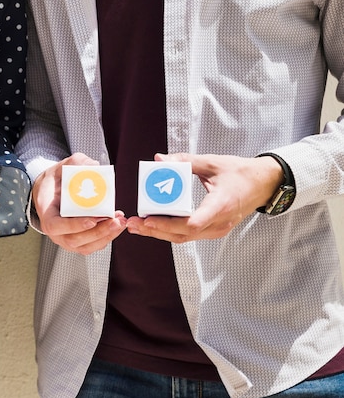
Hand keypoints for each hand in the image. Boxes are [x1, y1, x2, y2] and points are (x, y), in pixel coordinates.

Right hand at [33, 153, 126, 254]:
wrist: (51, 193)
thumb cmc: (55, 182)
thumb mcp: (62, 167)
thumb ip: (76, 163)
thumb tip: (95, 166)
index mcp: (46, 214)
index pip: (56, 226)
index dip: (74, 225)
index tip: (92, 219)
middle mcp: (55, 232)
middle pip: (74, 240)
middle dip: (98, 231)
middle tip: (115, 220)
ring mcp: (65, 239)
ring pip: (86, 246)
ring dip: (105, 236)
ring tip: (120, 223)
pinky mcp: (77, 242)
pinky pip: (92, 245)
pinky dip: (106, 238)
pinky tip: (116, 226)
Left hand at [126, 153, 283, 242]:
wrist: (263, 184)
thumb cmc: (240, 172)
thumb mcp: (212, 162)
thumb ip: (185, 161)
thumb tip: (159, 159)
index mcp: (220, 205)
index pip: (193, 223)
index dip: (168, 224)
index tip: (148, 220)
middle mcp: (219, 223)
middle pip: (182, 234)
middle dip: (155, 231)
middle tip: (133, 223)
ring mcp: (217, 230)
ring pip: (183, 237)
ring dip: (160, 233)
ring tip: (137, 226)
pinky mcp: (213, 231)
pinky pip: (188, 235)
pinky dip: (170, 231)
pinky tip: (153, 225)